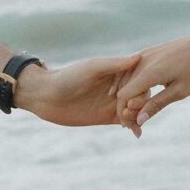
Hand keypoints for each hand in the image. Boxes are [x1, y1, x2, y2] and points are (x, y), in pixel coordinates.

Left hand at [14, 54, 142, 128]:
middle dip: (141, 103)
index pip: (140, 77)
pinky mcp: (108, 117)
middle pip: (141, 94)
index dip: (142, 86)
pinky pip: (126, 122)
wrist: (46, 96)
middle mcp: (118, 86)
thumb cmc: (68, 77)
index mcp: (117, 70)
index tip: (136, 95)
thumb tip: (139, 57)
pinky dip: (134, 127)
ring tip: (133, 122)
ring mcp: (114, 102)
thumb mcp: (92, 68)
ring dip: (139, 116)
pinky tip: (136, 133)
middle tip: (133, 110)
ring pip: (136, 109)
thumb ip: (115, 64)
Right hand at [115, 24, 189, 129]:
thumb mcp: (180, 91)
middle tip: (136, 126)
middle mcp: (142, 61)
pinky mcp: (148, 51)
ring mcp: (144, 54)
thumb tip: (139, 120)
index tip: (135, 127)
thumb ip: (156, 104)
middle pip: (122, 88)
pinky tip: (140, 96)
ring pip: (125, 79)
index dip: (125, 114)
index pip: (124, 96)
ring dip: (128, 97)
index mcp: (149, 72)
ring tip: (138, 114)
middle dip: (125, 108)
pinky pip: (132, 70)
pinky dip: (132, 85)